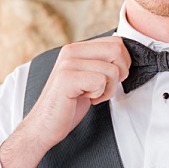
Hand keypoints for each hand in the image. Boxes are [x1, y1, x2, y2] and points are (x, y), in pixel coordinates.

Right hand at [0, 38, 130, 167]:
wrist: (44, 126)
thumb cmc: (67, 105)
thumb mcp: (86, 77)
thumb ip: (100, 63)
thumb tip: (125, 58)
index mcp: (76, 48)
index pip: (116, 41)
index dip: (123, 62)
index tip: (110, 78)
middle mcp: (70, 51)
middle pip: (117, 50)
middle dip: (120, 73)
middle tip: (105, 87)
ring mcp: (67, 64)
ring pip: (112, 69)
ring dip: (108, 89)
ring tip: (93, 95)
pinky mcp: (66, 79)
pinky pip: (101, 81)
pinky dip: (99, 95)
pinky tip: (86, 99)